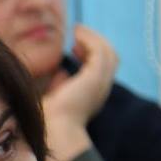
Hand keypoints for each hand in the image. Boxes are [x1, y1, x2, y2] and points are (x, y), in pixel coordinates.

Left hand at [41, 25, 116, 160]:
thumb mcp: (56, 95)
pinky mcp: (96, 76)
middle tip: (76, 37)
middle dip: (96, 44)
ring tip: (77, 32)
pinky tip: (76, 35)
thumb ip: (61, 83)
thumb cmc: (49, 117)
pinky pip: (99, 50)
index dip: (91, 55)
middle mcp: (101, 88)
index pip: (102, 69)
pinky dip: (89, 39)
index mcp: (93, 94)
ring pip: (108, 52)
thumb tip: (60, 71)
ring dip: (93, 38)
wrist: (54, 128)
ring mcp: (101, 82)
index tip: (74, 49)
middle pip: (111, 58)